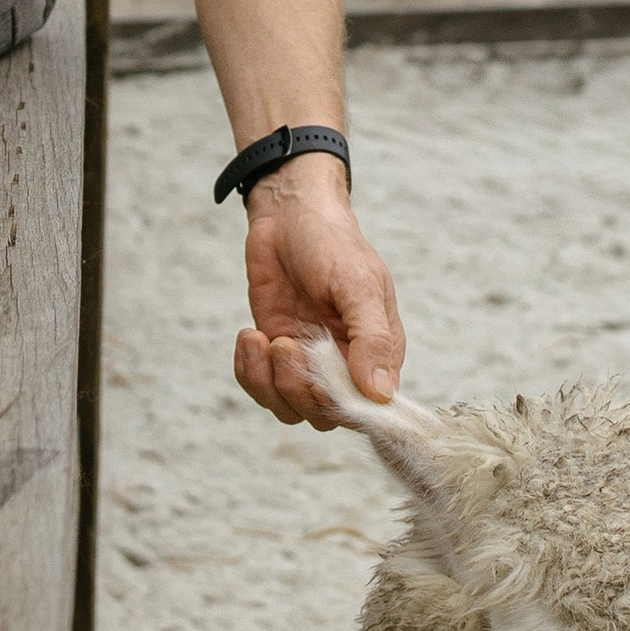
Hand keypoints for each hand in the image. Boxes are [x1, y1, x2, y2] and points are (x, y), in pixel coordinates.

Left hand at [234, 156, 403, 428]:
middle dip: (298, 389)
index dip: (346, 408)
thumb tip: (381, 392)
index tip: (318, 383)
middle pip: (325, 415)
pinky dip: (249, 372)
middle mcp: (346, 364)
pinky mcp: (275, 354)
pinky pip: (261, 388)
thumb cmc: (332, 243)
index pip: (372, 408)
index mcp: (378, 352)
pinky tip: (248, 335)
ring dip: (268, 383)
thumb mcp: (358, 285)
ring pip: (290, 408)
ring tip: (260, 339)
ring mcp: (308, 362)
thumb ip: (372, 338)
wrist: (289, 216)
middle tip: (284, 345)